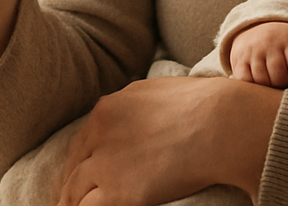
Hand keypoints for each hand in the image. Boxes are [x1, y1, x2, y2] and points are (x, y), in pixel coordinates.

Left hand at [57, 76, 281, 205]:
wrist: (219, 123)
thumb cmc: (203, 106)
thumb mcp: (158, 92)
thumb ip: (137, 107)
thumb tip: (135, 114)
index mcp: (108, 108)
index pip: (83, 140)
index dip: (80, 160)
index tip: (79, 173)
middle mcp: (99, 133)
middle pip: (73, 165)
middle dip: (70, 184)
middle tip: (68, 198)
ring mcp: (105, 163)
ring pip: (74, 191)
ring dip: (72, 203)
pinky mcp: (116, 191)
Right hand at [228, 21, 287, 87]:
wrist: (260, 25)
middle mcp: (270, 44)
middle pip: (278, 76)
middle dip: (284, 84)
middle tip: (284, 81)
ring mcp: (253, 51)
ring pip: (261, 80)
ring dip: (269, 86)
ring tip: (272, 81)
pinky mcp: (238, 58)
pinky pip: (244, 80)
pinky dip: (252, 86)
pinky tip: (259, 82)